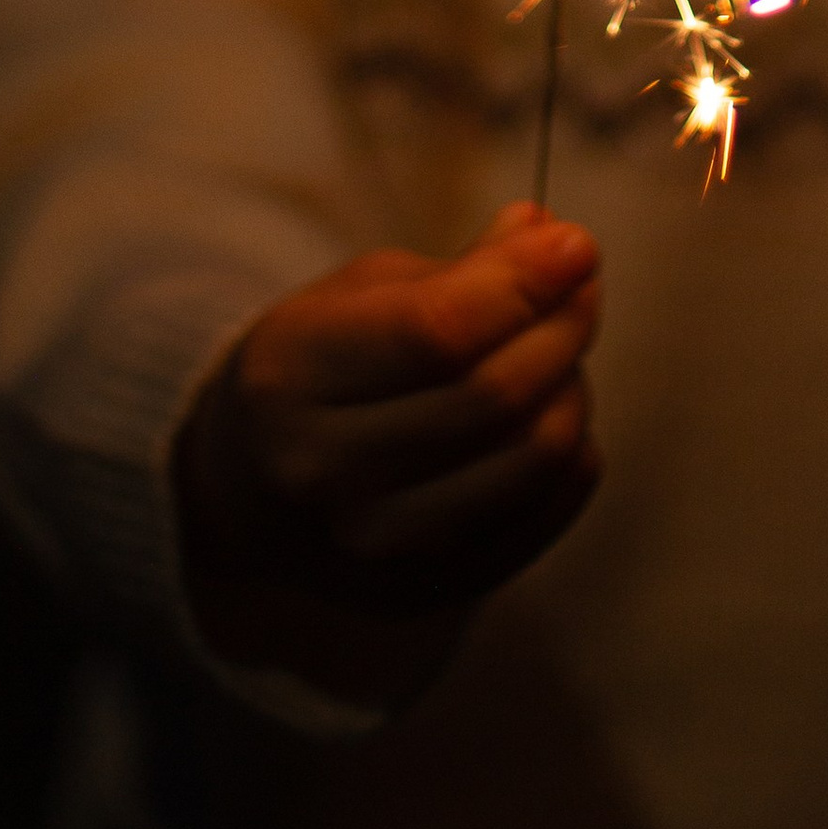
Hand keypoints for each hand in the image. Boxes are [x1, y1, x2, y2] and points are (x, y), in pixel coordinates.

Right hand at [173, 202, 602, 696]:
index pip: (435, 331)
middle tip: (580, 287)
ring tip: (561, 354)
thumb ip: (460, 269)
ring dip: (569, 391)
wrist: (247, 488)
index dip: (522, 283)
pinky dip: (571, 458)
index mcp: (290, 377)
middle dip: (561, 328)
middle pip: (491, 399)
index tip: (576, 245)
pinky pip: (541, 520)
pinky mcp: (418, 594)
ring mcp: (370, 551)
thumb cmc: (319, 367)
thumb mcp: (360, 294)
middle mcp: (321, 475)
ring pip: (528, 462)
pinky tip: (553, 416)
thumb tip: (548, 233)